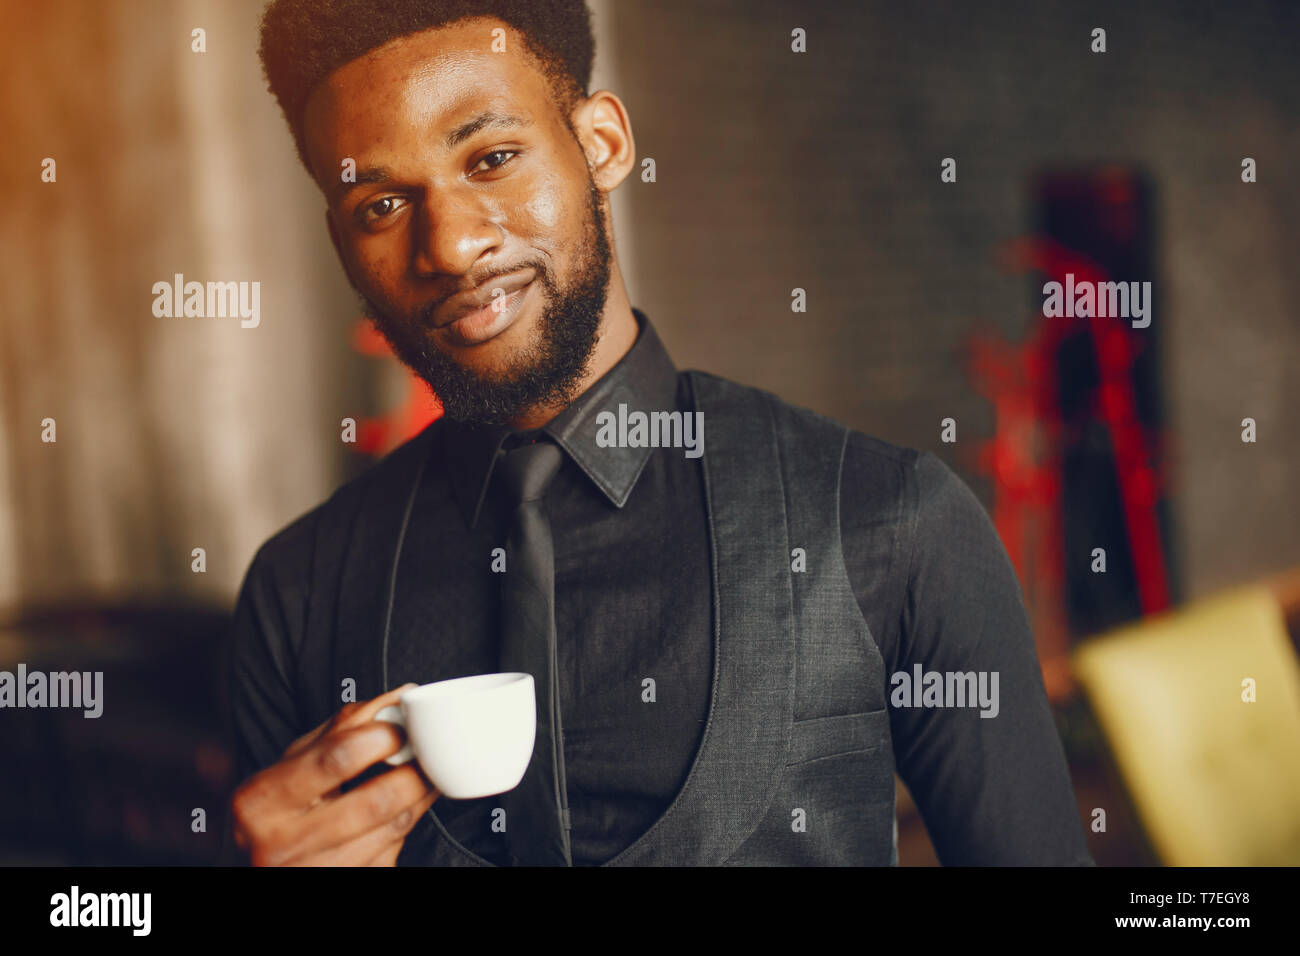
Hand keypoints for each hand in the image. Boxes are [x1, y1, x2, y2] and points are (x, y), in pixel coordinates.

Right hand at [230, 685, 439, 865]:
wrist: (252, 868)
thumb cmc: (277, 808)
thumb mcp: (294, 762)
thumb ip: (343, 727)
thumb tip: (399, 698)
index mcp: (261, 800)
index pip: (336, 759)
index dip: (382, 737)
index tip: (403, 726)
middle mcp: (281, 845)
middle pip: (375, 802)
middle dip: (414, 772)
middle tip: (429, 752)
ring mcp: (313, 873)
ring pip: (393, 829)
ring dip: (420, 796)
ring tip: (425, 773)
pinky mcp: (346, 885)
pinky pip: (392, 853)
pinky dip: (405, 825)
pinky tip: (402, 809)